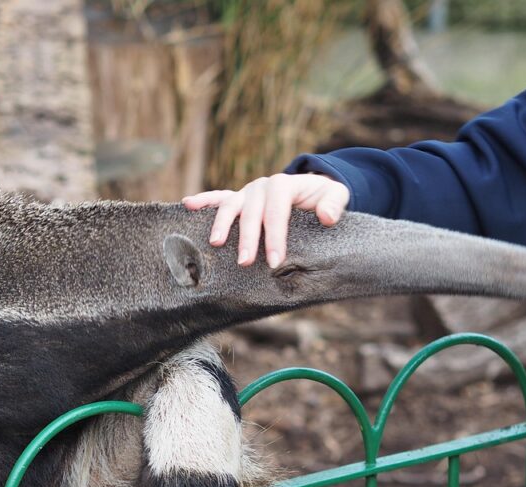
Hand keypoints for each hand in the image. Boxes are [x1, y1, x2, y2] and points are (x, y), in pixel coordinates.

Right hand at [182, 174, 349, 267]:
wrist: (311, 189)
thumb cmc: (323, 197)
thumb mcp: (337, 195)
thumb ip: (334, 203)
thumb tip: (326, 216)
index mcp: (284, 185)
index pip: (277, 211)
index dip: (275, 236)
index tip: (275, 261)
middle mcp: (262, 187)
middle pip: (251, 212)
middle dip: (248, 238)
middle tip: (245, 262)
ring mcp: (247, 192)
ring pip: (231, 206)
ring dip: (221, 224)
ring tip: (215, 244)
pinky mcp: (238, 199)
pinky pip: (218, 198)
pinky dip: (203, 200)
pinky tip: (187, 204)